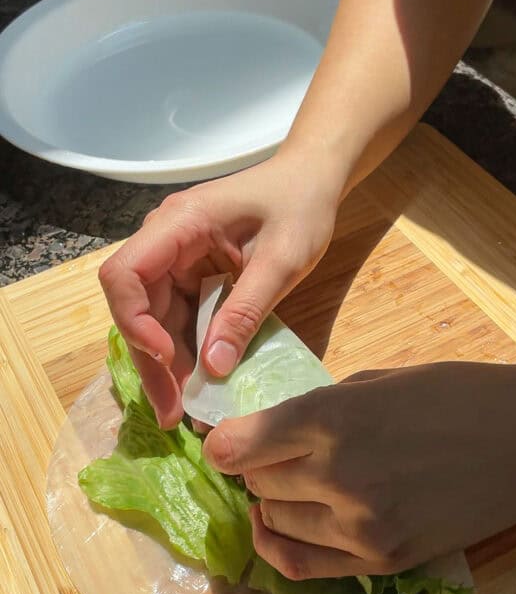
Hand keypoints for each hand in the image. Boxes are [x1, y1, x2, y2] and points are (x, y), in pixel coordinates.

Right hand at [98, 151, 338, 427]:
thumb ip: (246, 310)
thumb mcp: (282, 261)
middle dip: (151, 361)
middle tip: (172, 412)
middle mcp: (165, 242)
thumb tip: (215, 367)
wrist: (312, 181)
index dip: (135, 321)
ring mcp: (176, 260)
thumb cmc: (301, 206)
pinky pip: (179, 319)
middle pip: (135, 307)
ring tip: (184, 410)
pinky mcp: (191, 277)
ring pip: (154, 320)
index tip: (166, 357)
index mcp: (179, 224)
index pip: (125, 275)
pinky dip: (186, 353)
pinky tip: (198, 386)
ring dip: (166, 365)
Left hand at [203, 358, 515, 577]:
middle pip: (254, 484)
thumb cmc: (455, 394)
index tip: (225, 441)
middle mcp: (337, 475)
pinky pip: (300, 565)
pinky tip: (279, 527)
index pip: (237, 446)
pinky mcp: (381, 560)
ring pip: (273, 523)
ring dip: (271, 503)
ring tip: (290, 487)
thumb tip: (266, 433)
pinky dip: (279, 546)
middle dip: (254, 469)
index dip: (222, 443)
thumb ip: (316, 410)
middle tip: (272, 457)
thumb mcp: (377, 381)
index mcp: (333, 417)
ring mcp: (359, 526)